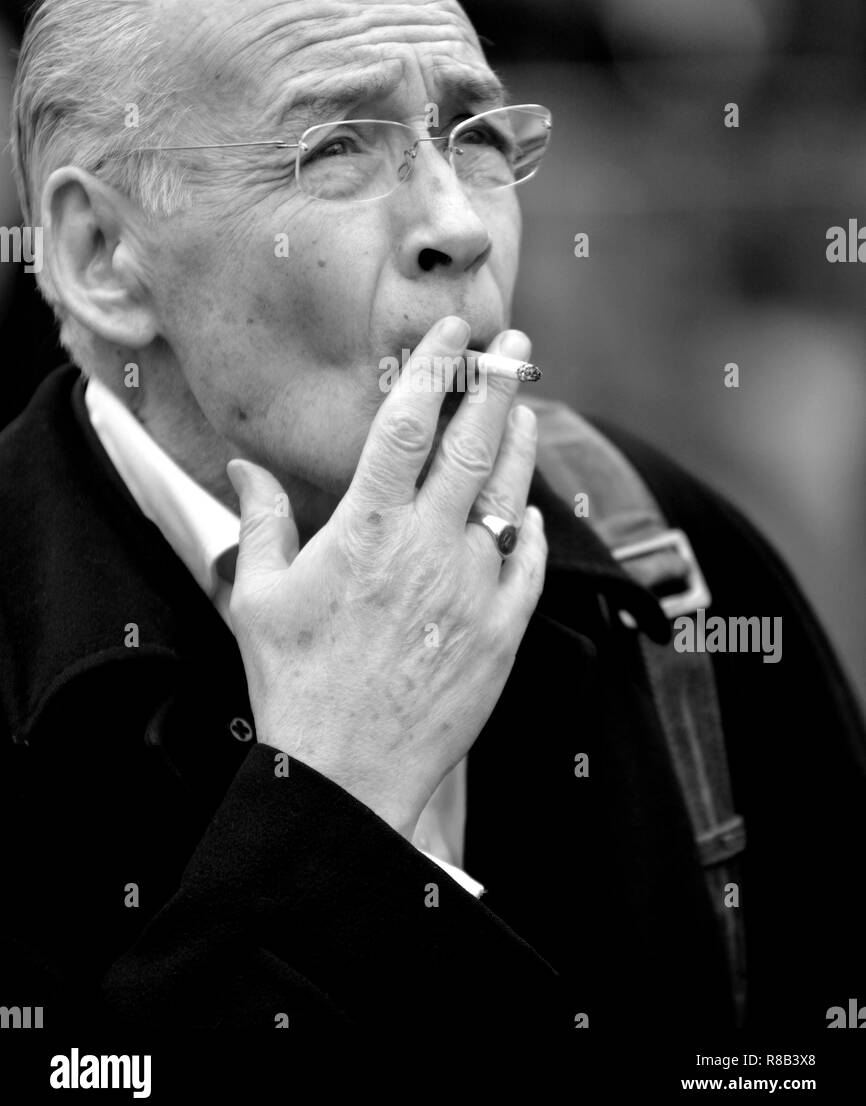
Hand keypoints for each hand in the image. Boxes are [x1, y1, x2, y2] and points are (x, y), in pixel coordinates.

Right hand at [226, 316, 546, 837]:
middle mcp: (428, 546)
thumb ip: (262, 521)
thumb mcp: (261, 597)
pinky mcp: (503, 630)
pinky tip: (530, 508)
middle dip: (497, 383)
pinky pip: (529, 562)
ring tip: (524, 406)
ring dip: (519, 442)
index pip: (409, 423)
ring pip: (510, 494)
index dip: (436, 366)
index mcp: (367, 528)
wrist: (349, 775)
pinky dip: (532, 526)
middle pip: (473, 444)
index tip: (455, 330)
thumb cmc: (295, 683)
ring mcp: (474, 587)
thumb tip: (244, 468)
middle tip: (515, 344)